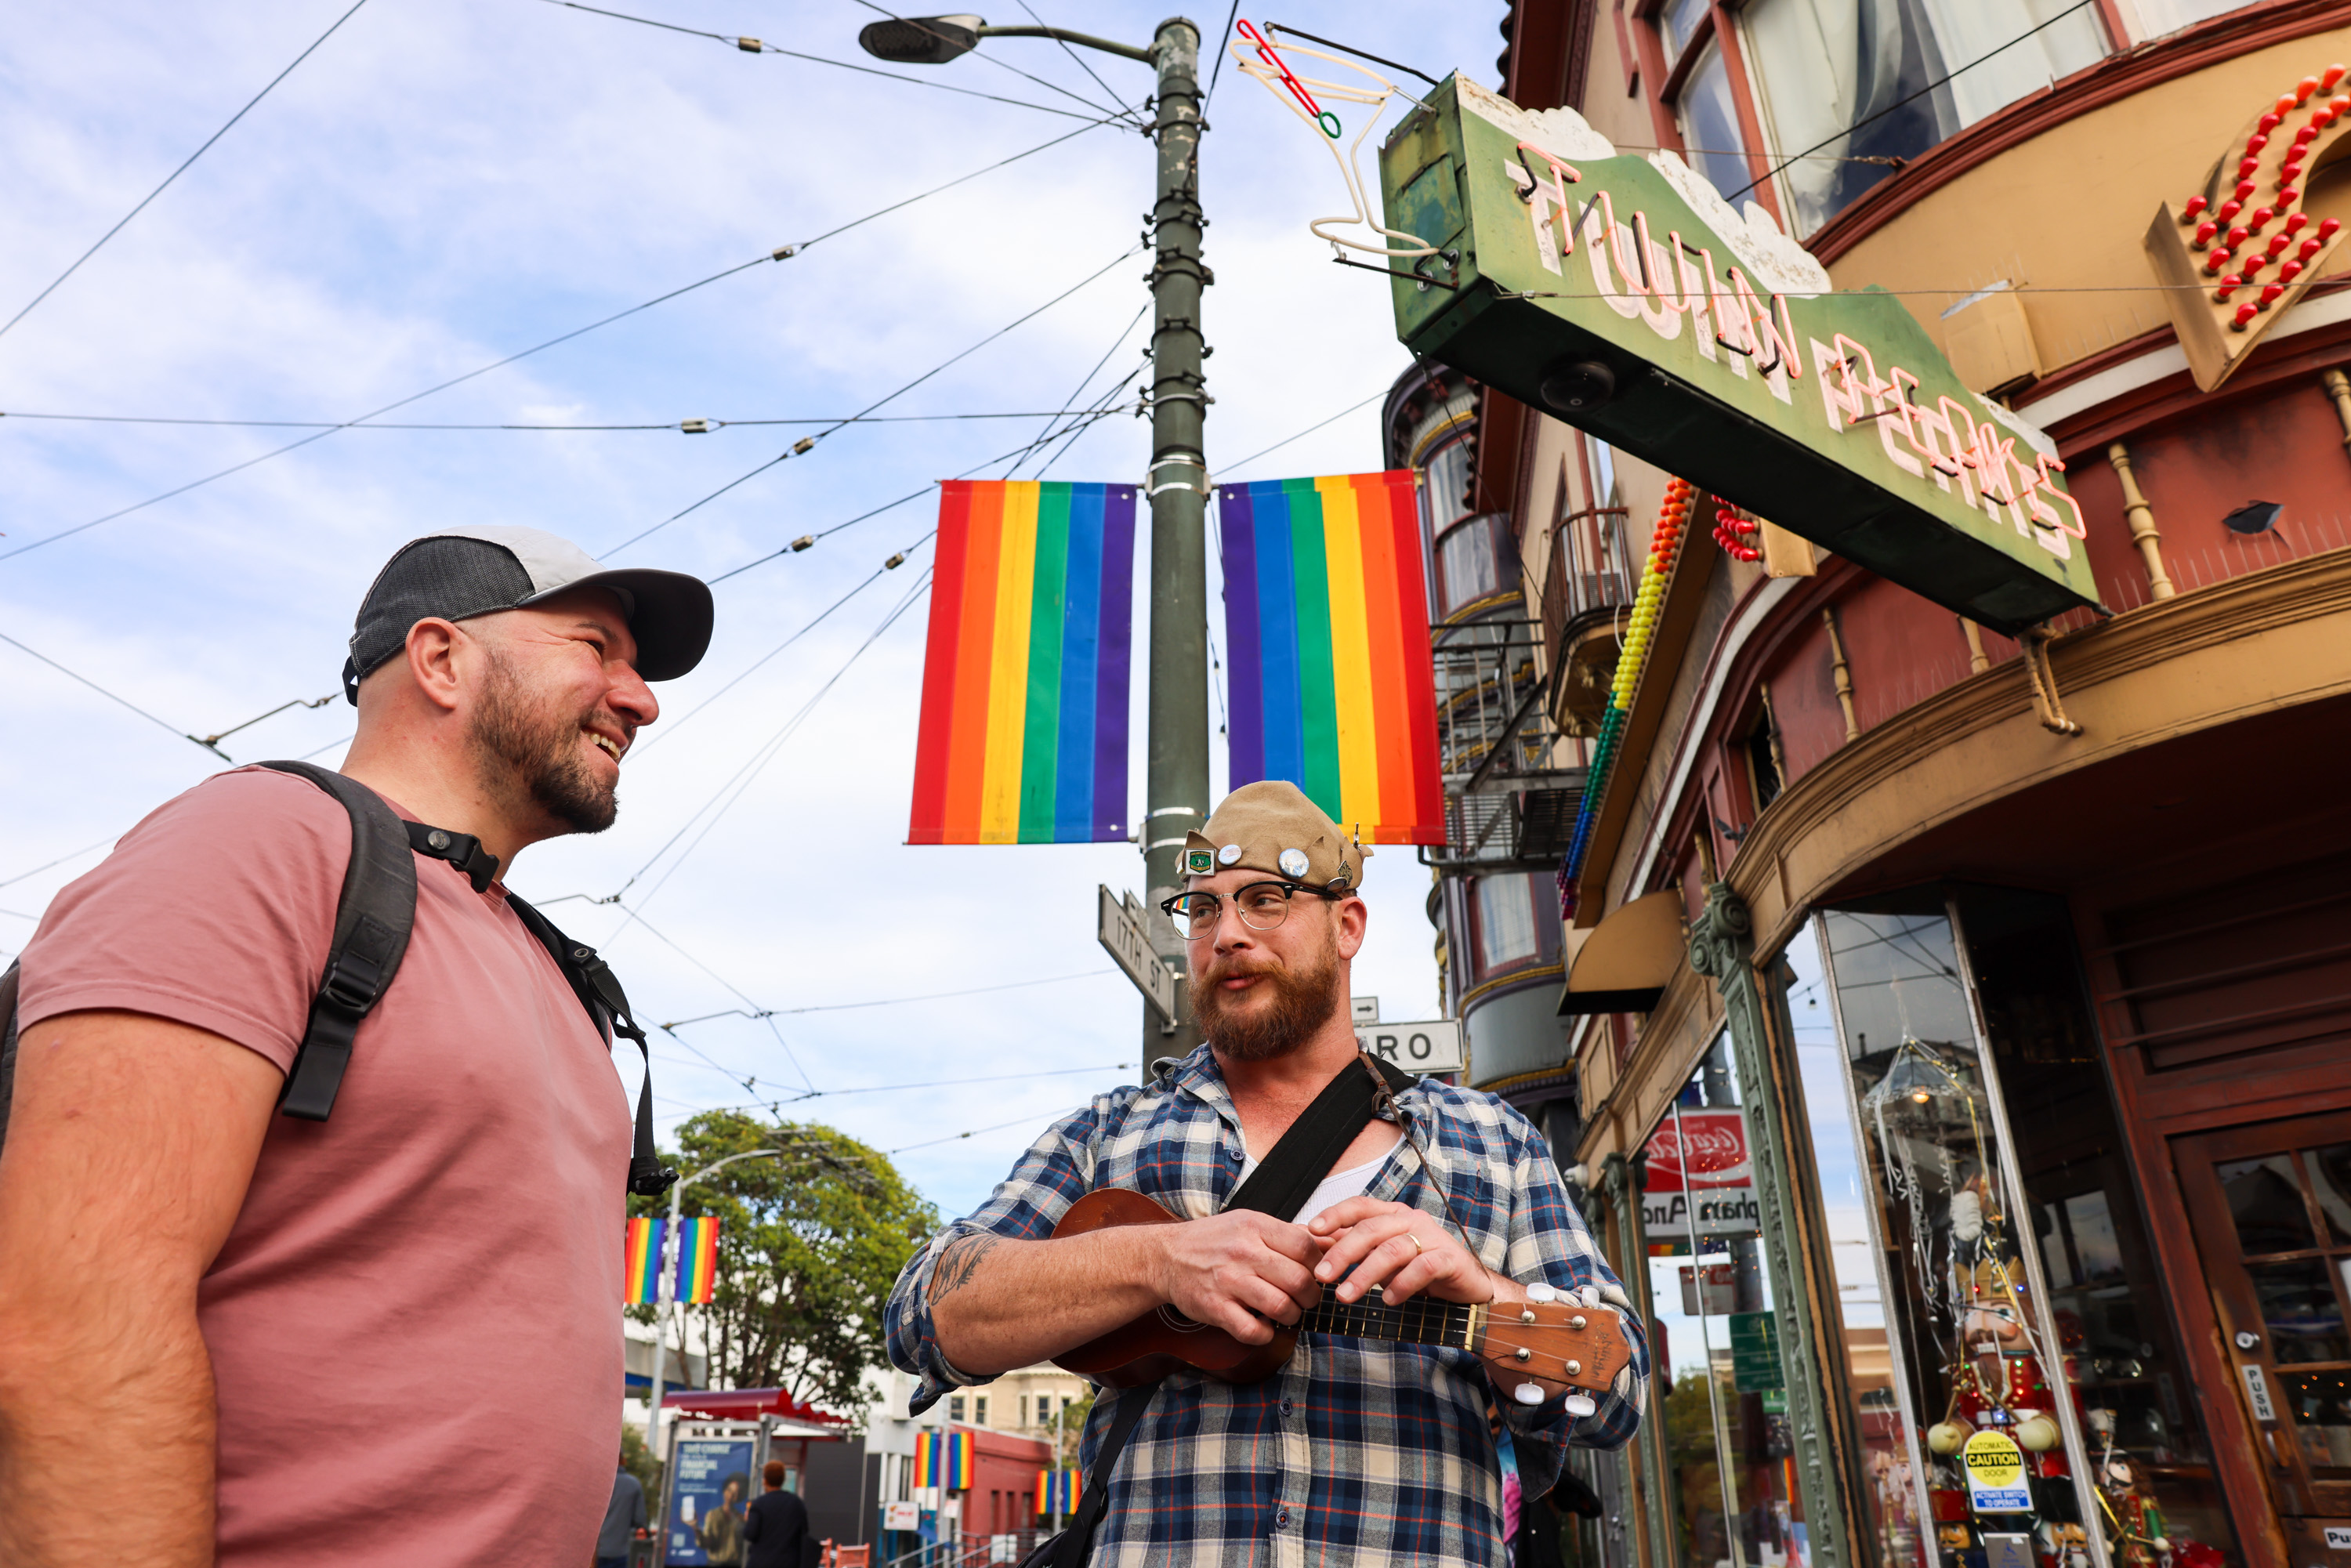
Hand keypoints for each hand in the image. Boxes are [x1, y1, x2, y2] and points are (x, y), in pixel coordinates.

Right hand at [1146, 1210, 1323, 1344]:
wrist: (1166, 1256)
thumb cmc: (1214, 1240)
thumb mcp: (1251, 1224)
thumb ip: (1291, 1234)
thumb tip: (1334, 1242)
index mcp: (1255, 1227)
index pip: (1305, 1246)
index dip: (1320, 1265)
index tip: (1319, 1274)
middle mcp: (1243, 1252)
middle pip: (1298, 1280)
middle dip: (1311, 1296)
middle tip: (1306, 1299)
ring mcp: (1228, 1281)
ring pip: (1280, 1306)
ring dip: (1292, 1316)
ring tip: (1288, 1312)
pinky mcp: (1215, 1308)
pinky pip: (1253, 1331)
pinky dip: (1265, 1333)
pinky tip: (1263, 1325)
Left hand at [1307, 1196, 1501, 1306]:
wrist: (1468, 1288)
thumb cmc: (1420, 1271)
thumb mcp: (1383, 1260)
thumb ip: (1357, 1251)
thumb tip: (1316, 1248)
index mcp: (1394, 1215)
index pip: (1361, 1206)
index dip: (1335, 1214)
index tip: (1311, 1229)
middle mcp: (1412, 1220)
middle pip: (1371, 1229)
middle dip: (1342, 1253)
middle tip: (1322, 1276)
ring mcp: (1432, 1237)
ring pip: (1392, 1250)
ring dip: (1365, 1274)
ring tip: (1346, 1296)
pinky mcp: (1450, 1259)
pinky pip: (1423, 1267)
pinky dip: (1402, 1284)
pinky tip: (1389, 1300)